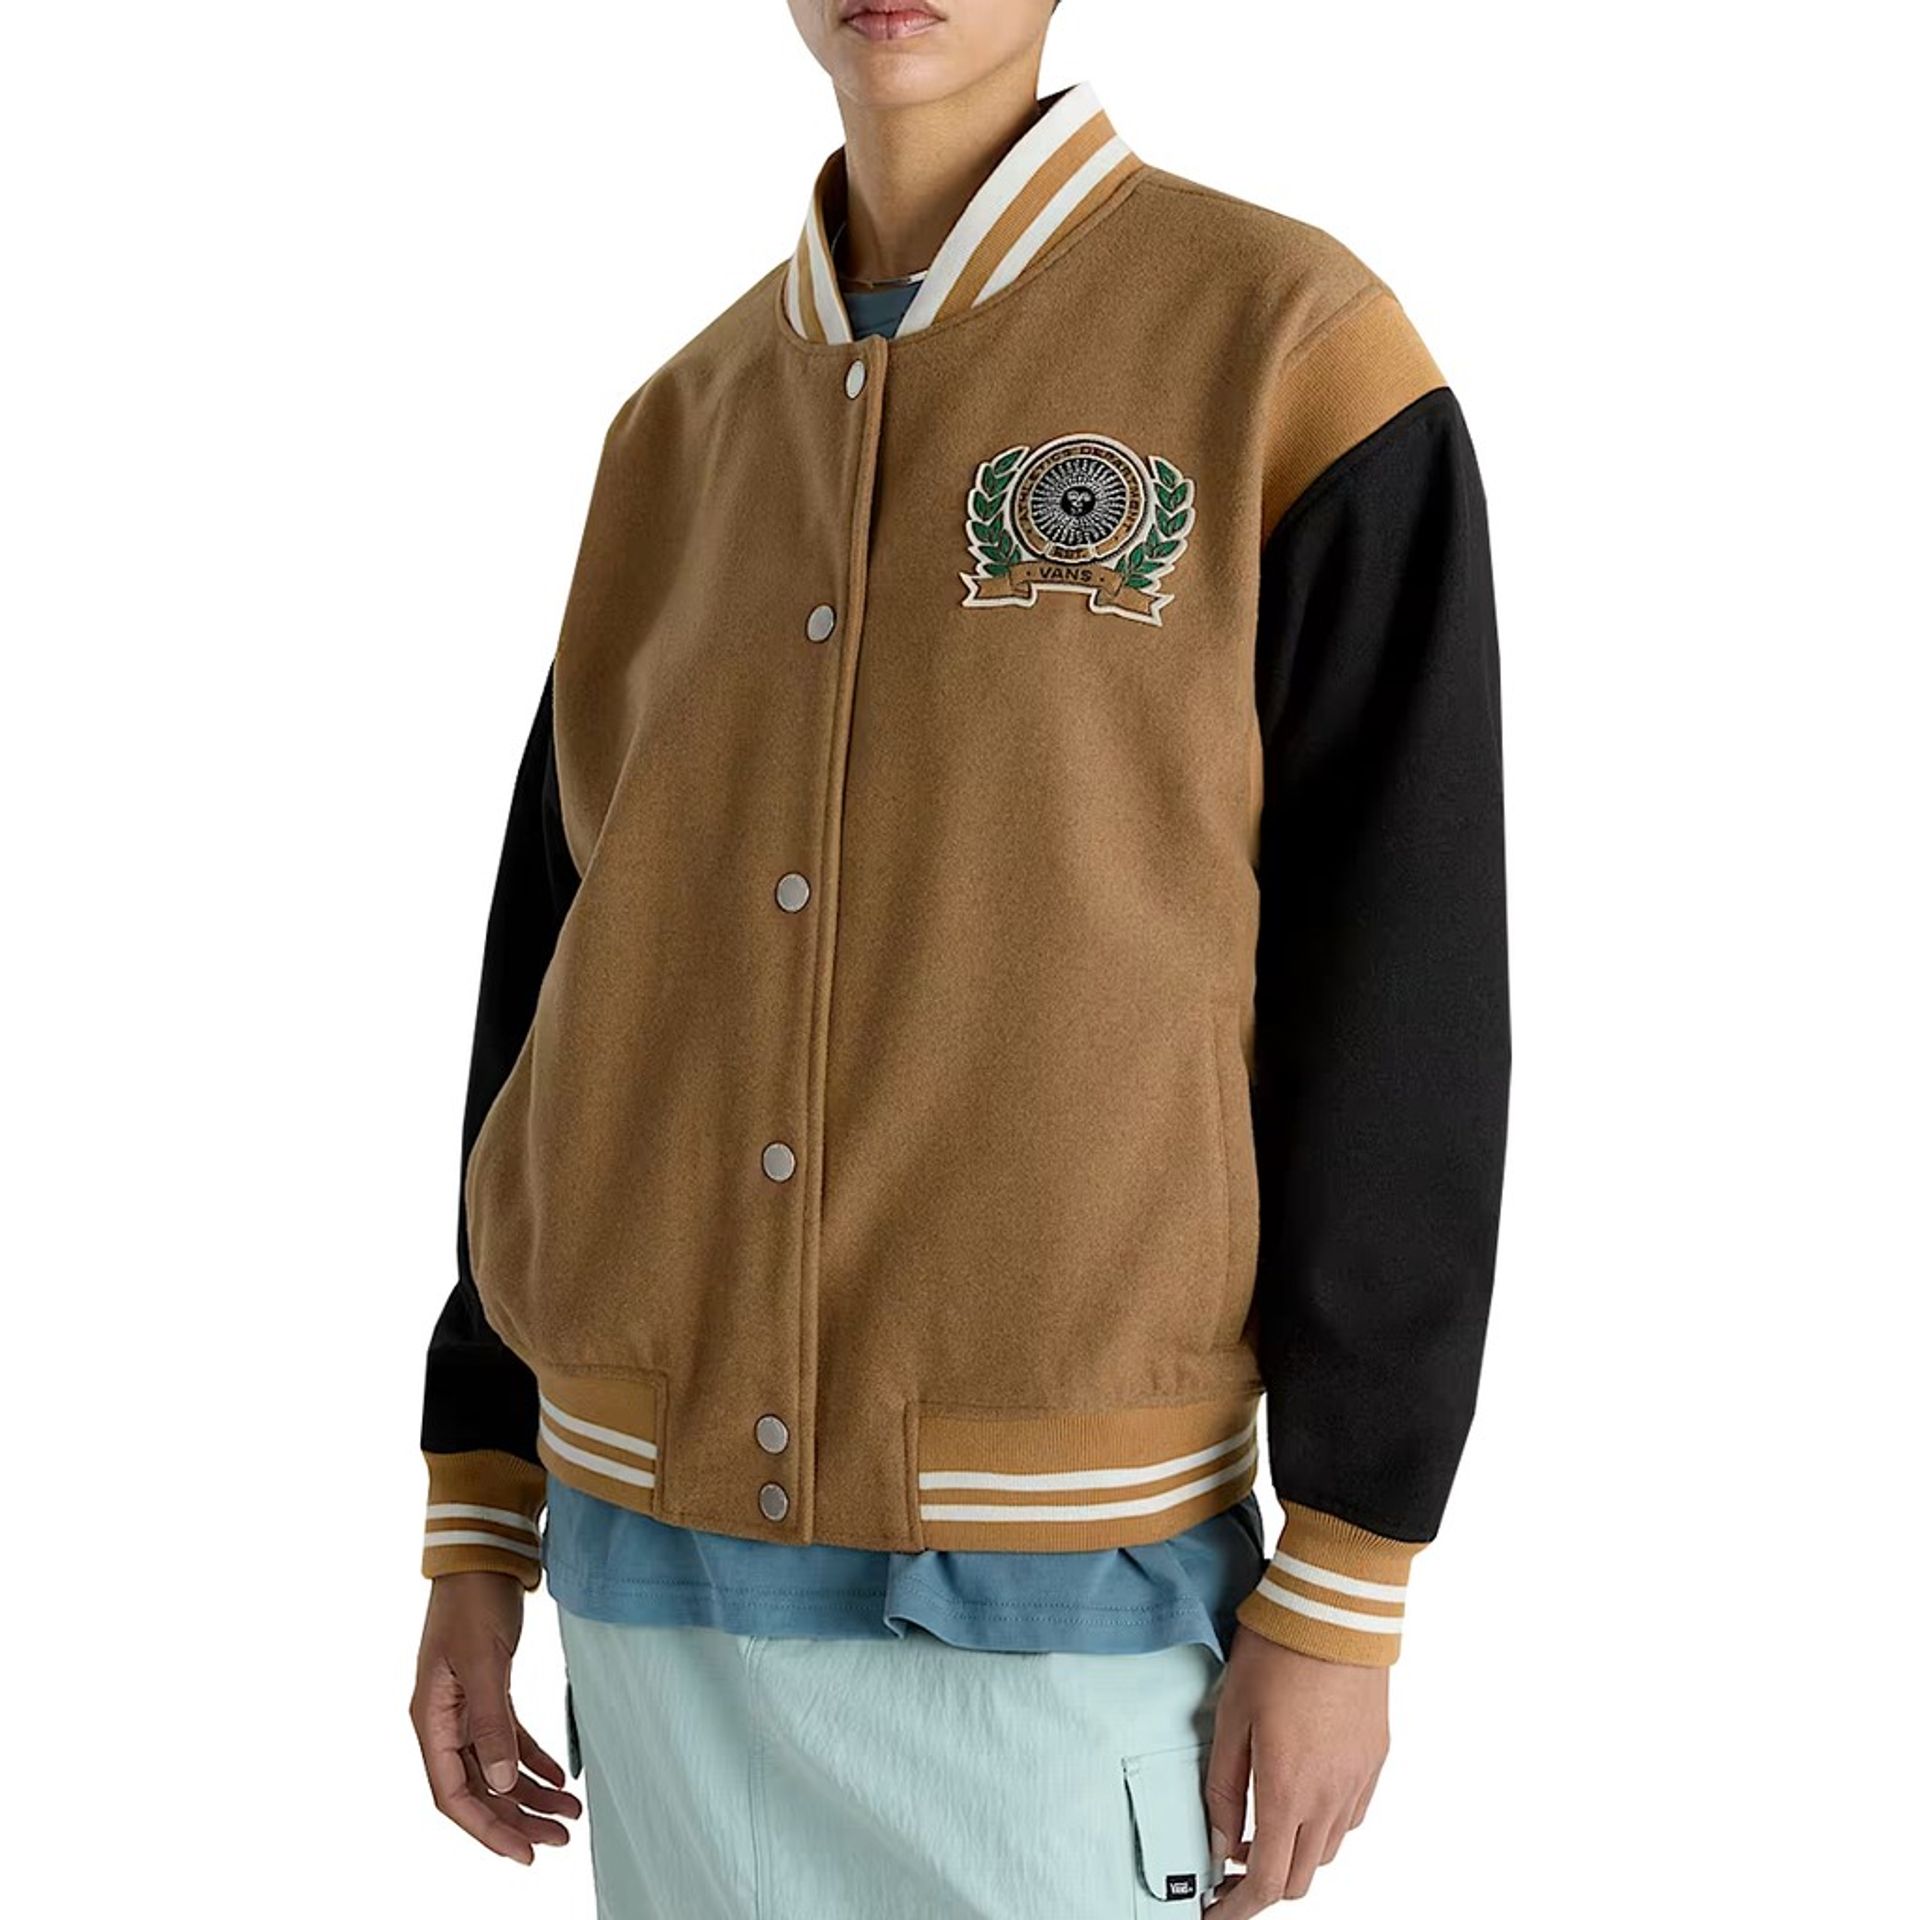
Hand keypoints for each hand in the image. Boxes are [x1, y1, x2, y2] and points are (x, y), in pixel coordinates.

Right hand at [410, 1570, 581, 1863]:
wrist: (483, 1552)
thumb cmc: (474, 1599)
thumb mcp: (484, 1661)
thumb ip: (490, 1722)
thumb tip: (501, 1782)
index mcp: (430, 1720)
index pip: (454, 1795)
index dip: (488, 1829)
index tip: (526, 1853)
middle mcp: (443, 1720)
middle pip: (479, 1788)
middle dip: (518, 1819)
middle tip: (562, 1838)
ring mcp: (465, 1706)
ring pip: (496, 1768)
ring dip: (530, 1794)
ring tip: (569, 1814)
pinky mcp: (488, 1689)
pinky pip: (508, 1738)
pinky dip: (532, 1760)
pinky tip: (559, 1778)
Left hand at [1201, 1631, 1388, 1909]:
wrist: (1335, 1610)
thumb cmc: (1276, 1653)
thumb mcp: (1230, 1717)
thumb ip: (1222, 1789)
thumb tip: (1218, 1844)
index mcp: (1289, 1791)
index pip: (1269, 1882)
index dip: (1239, 1907)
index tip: (1216, 1911)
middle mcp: (1331, 1798)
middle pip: (1301, 1877)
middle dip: (1265, 1885)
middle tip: (1230, 1868)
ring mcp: (1358, 1781)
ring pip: (1328, 1851)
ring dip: (1295, 1854)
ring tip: (1260, 1828)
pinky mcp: (1375, 1760)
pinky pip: (1350, 1816)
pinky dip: (1323, 1825)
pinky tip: (1300, 1797)